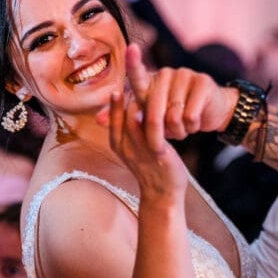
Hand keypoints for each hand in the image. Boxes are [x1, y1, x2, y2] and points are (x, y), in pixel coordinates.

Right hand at [105, 77, 188, 201]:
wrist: (163, 195)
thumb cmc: (151, 167)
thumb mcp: (135, 148)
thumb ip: (130, 131)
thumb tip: (130, 110)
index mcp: (119, 144)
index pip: (113, 118)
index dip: (114, 102)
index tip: (116, 86)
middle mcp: (126, 147)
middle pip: (122, 115)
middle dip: (125, 95)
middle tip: (130, 82)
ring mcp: (140, 151)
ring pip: (135, 121)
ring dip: (141, 102)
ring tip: (146, 87)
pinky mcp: (157, 154)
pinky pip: (154, 132)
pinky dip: (157, 117)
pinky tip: (164, 105)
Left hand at [124, 43, 237, 152]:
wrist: (209, 112)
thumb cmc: (174, 116)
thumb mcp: (149, 118)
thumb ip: (125, 117)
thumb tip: (98, 120)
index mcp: (150, 82)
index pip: (138, 75)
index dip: (134, 63)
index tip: (131, 48)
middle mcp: (165, 74)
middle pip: (155, 111)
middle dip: (161, 132)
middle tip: (170, 134)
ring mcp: (185, 75)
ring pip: (174, 116)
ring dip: (179, 130)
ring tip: (184, 126)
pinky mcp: (203, 82)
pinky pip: (190, 116)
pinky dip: (192, 127)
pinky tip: (196, 121)